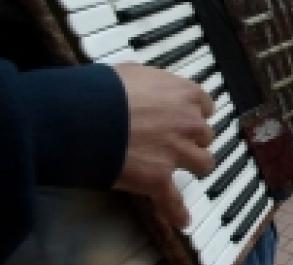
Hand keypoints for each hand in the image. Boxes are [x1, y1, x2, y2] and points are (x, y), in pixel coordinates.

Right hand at [112, 64, 214, 227]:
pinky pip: (173, 200)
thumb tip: (142, 83)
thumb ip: (148, 81)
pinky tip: (182, 220)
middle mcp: (189, 123)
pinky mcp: (159, 178)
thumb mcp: (131, 72)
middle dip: (193, 139)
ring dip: (194, 167)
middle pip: (205, 136)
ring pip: (203, 164)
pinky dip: (177, 211)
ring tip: (184, 170)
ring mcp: (177, 152)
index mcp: (185, 95)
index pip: (204, 107)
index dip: (194, 114)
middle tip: (177, 142)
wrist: (86, 115)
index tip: (185, 118)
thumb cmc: (104, 89)